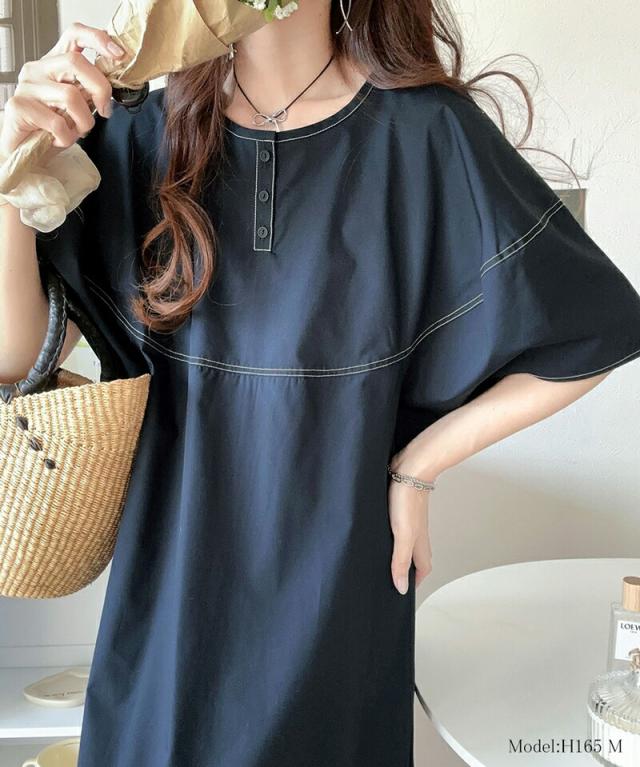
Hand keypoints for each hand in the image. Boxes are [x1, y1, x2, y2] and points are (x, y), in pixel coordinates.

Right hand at [0, 22, 125, 160]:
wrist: (26, 152)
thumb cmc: (53, 130)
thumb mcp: (79, 108)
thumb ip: (91, 92)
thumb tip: (111, 88)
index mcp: (55, 64)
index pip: (75, 35)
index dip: (98, 39)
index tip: (119, 55)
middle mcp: (39, 69)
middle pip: (77, 62)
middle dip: (100, 89)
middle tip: (104, 111)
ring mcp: (27, 86)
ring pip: (70, 95)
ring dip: (83, 121)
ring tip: (75, 132)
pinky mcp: (19, 106)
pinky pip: (57, 122)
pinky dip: (66, 137)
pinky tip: (58, 140)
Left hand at [388, 476, 432, 594]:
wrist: (409, 468)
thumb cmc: (408, 498)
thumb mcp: (402, 535)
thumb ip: (400, 560)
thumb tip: (402, 587)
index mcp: (418, 542)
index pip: (422, 568)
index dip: (415, 581)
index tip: (405, 592)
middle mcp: (416, 531)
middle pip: (415, 555)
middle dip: (407, 568)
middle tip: (393, 577)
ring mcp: (408, 518)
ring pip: (406, 539)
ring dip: (398, 550)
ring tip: (383, 557)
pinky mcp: (399, 505)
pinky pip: (397, 524)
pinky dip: (391, 532)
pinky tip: (379, 529)